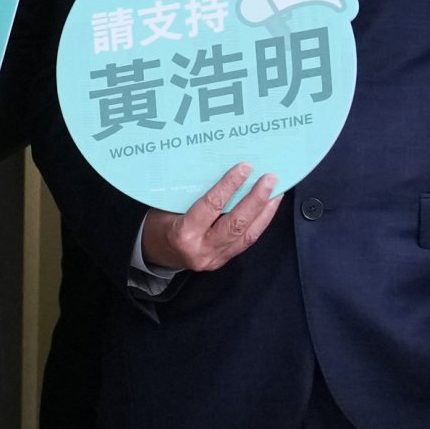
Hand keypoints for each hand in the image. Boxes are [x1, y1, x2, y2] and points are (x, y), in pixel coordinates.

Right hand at [139, 163, 282, 275]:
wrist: (152, 252)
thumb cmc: (159, 224)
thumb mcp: (168, 206)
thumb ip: (194, 194)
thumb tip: (222, 171)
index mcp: (183, 233)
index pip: (212, 206)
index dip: (230, 185)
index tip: (244, 168)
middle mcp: (201, 249)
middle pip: (236, 223)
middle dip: (256, 199)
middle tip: (269, 179)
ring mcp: (214, 258)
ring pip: (247, 235)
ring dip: (265, 212)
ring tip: (276, 193)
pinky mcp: (223, 260)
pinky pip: (246, 241)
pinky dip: (260, 223)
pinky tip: (267, 209)